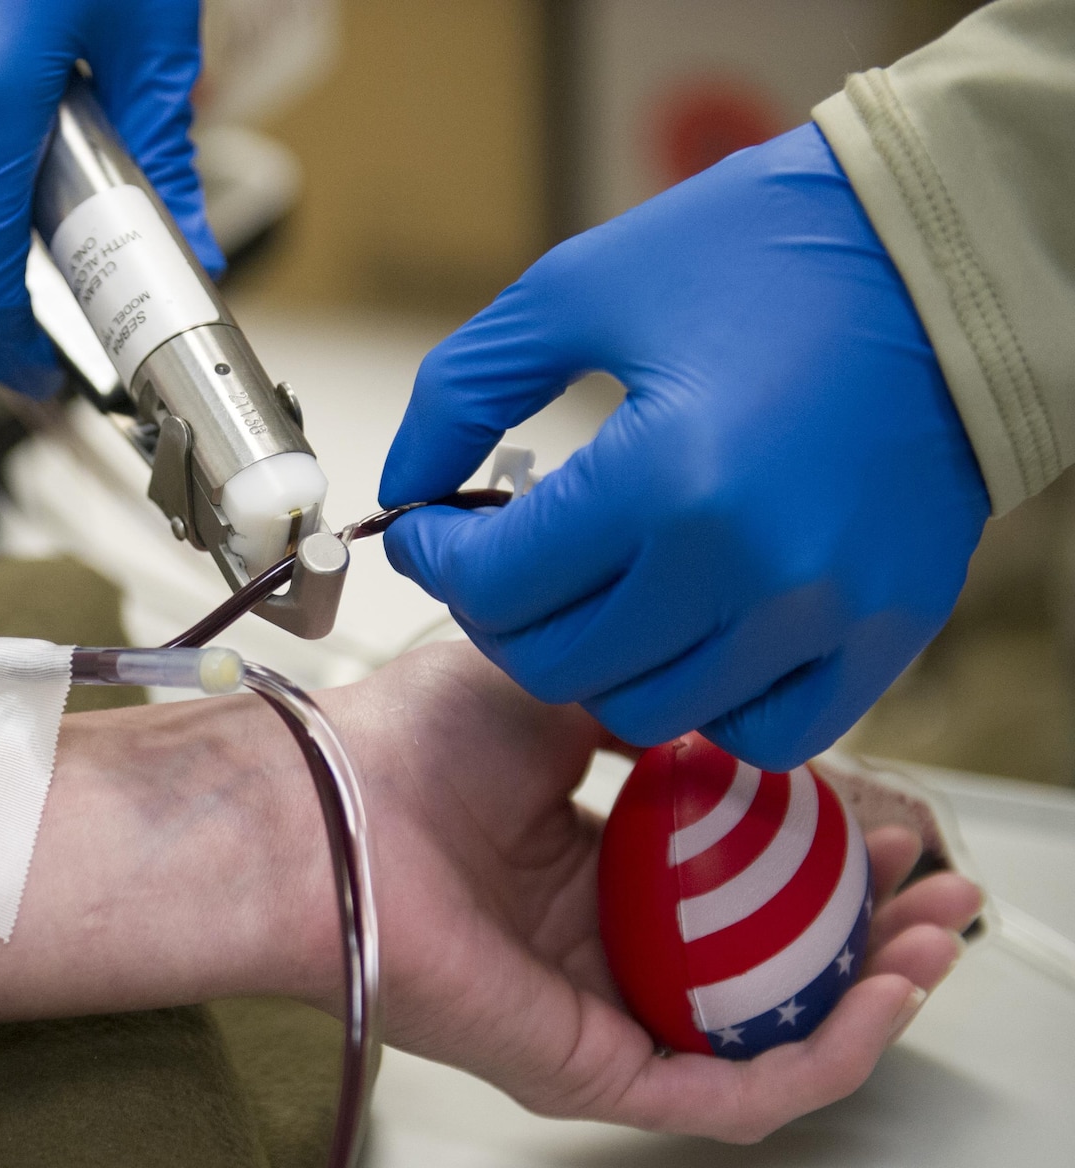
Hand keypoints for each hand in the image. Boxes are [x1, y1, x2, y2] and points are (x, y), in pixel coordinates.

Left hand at [318, 642, 979, 1142]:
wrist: (330, 806)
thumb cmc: (406, 742)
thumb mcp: (559, 687)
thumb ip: (649, 706)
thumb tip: (727, 708)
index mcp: (584, 865)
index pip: (731, 886)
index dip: (820, 859)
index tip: (887, 817)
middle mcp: (592, 944)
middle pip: (758, 965)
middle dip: (864, 932)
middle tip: (934, 891)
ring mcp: (594, 1011)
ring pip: (760, 1035)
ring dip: (864, 999)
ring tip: (933, 944)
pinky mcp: (587, 1068)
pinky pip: (728, 1090)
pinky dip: (819, 1056)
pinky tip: (879, 1001)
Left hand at [377, 123, 989, 771]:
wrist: (944, 255)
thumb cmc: (767, 253)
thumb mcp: (579, 290)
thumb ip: (464, 392)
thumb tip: (406, 487)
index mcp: (668, 476)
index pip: (494, 585)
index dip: (434, 559)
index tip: (429, 529)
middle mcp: (749, 567)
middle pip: (558, 665)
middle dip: (500, 614)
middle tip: (500, 561)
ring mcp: (826, 612)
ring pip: (647, 708)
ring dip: (594, 659)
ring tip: (594, 587)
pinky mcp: (888, 631)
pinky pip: (765, 730)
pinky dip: (708, 699)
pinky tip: (686, 631)